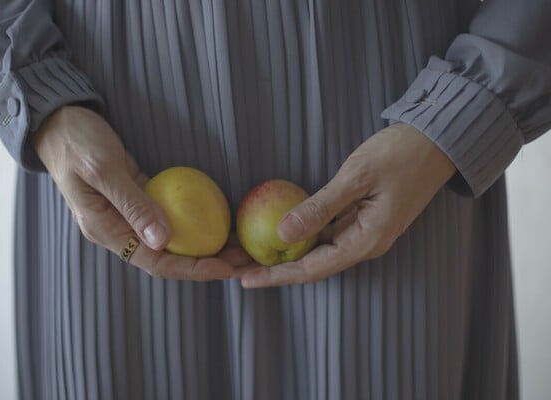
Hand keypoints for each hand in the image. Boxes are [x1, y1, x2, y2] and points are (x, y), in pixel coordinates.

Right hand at [31, 106, 249, 279]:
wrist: (58, 121)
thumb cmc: (76, 141)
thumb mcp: (103, 169)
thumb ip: (132, 204)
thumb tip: (163, 240)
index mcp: (104, 230)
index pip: (155, 262)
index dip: (192, 268)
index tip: (225, 268)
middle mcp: (116, 229)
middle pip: (167, 256)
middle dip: (205, 262)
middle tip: (242, 259)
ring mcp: (126, 215)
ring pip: (170, 239)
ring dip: (202, 243)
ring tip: (236, 243)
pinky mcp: (135, 198)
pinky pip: (167, 216)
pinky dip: (192, 220)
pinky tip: (215, 218)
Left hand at [239, 123, 455, 287]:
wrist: (436, 141)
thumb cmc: (401, 154)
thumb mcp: (356, 177)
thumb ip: (320, 207)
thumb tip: (283, 233)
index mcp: (365, 241)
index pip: (312, 269)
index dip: (275, 276)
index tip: (243, 279)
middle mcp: (362, 243)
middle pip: (310, 264)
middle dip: (270, 266)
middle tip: (232, 264)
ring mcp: (362, 232)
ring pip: (314, 249)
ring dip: (280, 251)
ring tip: (244, 250)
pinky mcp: (359, 218)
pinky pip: (323, 233)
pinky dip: (297, 233)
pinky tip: (274, 229)